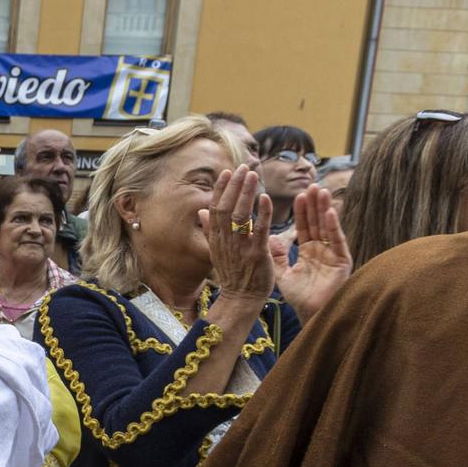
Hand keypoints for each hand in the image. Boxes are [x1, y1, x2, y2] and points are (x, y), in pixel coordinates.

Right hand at [199, 164, 274, 302]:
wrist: (241, 299)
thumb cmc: (233, 274)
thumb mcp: (217, 250)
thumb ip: (211, 229)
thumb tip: (202, 211)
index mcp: (216, 238)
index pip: (215, 208)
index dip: (220, 189)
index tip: (226, 172)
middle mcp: (226, 240)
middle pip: (227, 207)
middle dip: (234, 185)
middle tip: (243, 167)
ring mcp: (240, 247)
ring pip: (241, 214)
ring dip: (246, 192)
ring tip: (252, 174)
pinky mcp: (256, 254)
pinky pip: (259, 230)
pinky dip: (262, 213)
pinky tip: (265, 198)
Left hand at [271, 186, 352, 319]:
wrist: (311, 314)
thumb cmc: (299, 297)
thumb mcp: (283, 274)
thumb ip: (277, 256)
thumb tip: (270, 237)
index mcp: (309, 251)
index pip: (305, 226)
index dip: (302, 211)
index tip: (300, 194)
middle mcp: (323, 250)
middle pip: (317, 223)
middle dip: (314, 204)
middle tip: (312, 184)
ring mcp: (333, 255)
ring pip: (328, 227)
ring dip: (324, 209)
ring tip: (321, 191)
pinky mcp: (342, 261)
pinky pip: (337, 241)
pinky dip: (333, 226)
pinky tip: (330, 212)